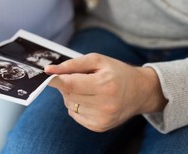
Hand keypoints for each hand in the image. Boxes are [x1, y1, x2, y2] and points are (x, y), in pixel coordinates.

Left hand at [45, 53, 166, 131]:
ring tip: (89, 88)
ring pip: (69, 105)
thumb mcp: (97, 60)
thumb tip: (49, 70)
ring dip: (72, 96)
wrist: (140, 91)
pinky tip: (91, 99)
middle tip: (80, 77)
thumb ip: (72, 64)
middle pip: (68, 95)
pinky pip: (74, 115)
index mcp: (105, 85)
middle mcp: (104, 105)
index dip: (56, 80)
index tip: (47, 74)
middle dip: (67, 84)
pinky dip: (77, 106)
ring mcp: (102, 119)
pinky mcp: (99, 127)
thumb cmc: (116, 72)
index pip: (70, 85)